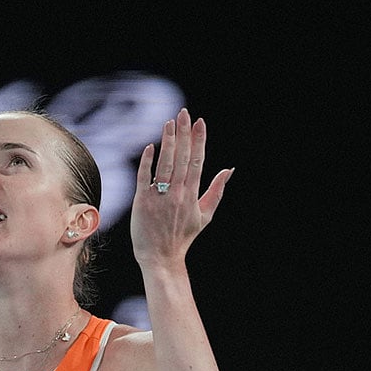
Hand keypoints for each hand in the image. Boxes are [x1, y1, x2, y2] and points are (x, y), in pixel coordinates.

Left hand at [130, 108, 232, 269]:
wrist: (161, 257)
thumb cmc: (182, 236)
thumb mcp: (205, 215)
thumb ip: (216, 191)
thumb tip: (229, 169)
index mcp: (192, 195)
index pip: (197, 161)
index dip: (199, 140)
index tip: (200, 122)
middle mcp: (177, 193)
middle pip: (181, 158)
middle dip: (184, 134)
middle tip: (184, 113)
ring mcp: (159, 197)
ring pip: (164, 164)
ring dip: (168, 142)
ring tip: (169, 123)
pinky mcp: (142, 201)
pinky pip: (144, 177)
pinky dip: (148, 162)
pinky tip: (151, 146)